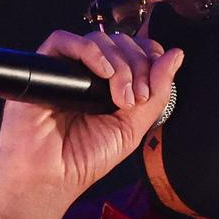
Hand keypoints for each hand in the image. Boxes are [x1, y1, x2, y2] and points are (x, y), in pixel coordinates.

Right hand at [0, 29, 183, 218]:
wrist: (51, 178)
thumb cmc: (86, 158)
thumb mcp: (133, 127)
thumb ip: (157, 92)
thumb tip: (176, 55)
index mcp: (112, 85)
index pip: (136, 50)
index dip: (150, 57)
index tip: (154, 84)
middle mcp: (89, 73)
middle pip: (121, 43)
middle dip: (138, 66)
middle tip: (137, 98)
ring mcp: (66, 69)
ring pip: (98, 40)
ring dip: (120, 63)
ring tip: (121, 97)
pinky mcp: (41, 69)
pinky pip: (62, 40)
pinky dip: (89, 50)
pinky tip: (103, 72)